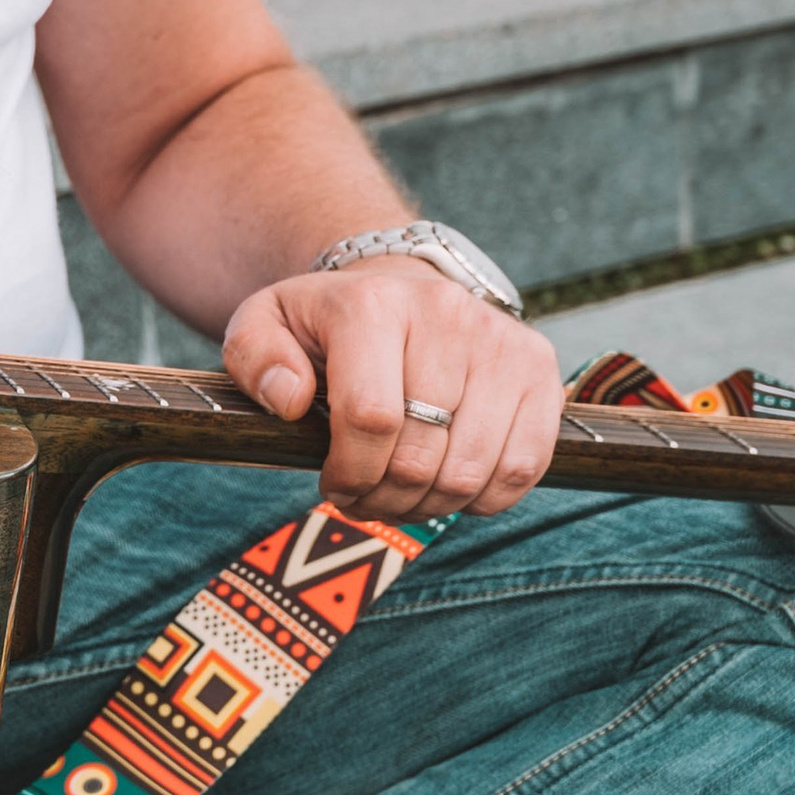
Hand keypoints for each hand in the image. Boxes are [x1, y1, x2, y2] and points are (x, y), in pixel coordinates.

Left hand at [222, 254, 565, 520]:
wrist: (401, 289)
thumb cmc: (329, 325)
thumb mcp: (266, 324)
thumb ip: (256, 357)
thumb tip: (290, 399)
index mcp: (373, 304)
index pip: (370, 418)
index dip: (351, 474)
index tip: (334, 485)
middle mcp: (446, 313)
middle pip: (421, 454)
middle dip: (385, 497)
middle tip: (367, 499)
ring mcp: (500, 341)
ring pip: (472, 470)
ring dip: (432, 505)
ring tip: (404, 495)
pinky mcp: (539, 367)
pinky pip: (523, 465)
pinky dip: (485, 498)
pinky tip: (451, 485)